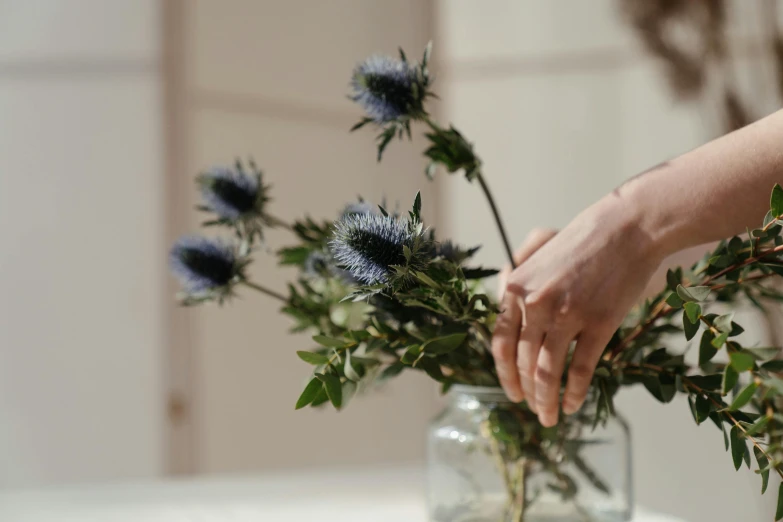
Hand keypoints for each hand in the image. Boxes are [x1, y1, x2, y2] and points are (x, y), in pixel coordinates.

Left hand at [491, 199, 665, 426]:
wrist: (625, 228)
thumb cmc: (582, 241)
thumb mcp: (536, 257)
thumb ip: (518, 287)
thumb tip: (506, 322)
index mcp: (515, 289)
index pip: (500, 343)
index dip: (504, 374)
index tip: (511, 391)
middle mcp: (535, 304)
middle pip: (522, 362)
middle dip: (527, 392)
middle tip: (533, 409)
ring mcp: (567, 315)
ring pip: (547, 371)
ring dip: (546, 401)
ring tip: (549, 417)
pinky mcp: (598, 323)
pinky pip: (580, 369)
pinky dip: (573, 392)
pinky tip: (572, 405)